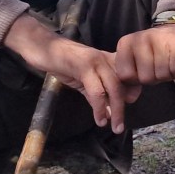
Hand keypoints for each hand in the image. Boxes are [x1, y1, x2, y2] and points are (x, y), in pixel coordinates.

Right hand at [2, 15, 136, 131]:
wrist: (40, 46)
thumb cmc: (61, 63)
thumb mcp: (82, 80)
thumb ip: (95, 95)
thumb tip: (109, 114)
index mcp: (108, 59)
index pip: (129, 75)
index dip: (133, 90)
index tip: (130, 104)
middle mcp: (105, 58)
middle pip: (123, 84)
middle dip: (123, 107)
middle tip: (120, 126)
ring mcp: (96, 61)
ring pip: (113, 87)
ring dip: (116, 110)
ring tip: (114, 127)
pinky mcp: (84, 66)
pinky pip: (96, 90)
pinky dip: (100, 107)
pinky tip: (99, 118)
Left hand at [115, 24, 174, 88]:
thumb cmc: (154, 49)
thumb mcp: (136, 57)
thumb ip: (131, 75)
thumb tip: (129, 98)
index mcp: (126, 44)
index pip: (125, 76)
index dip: (136, 80)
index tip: (143, 73)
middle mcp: (140, 40)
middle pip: (145, 78)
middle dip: (155, 79)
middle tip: (159, 70)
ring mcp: (158, 40)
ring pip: (162, 76)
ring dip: (168, 76)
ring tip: (169, 66)